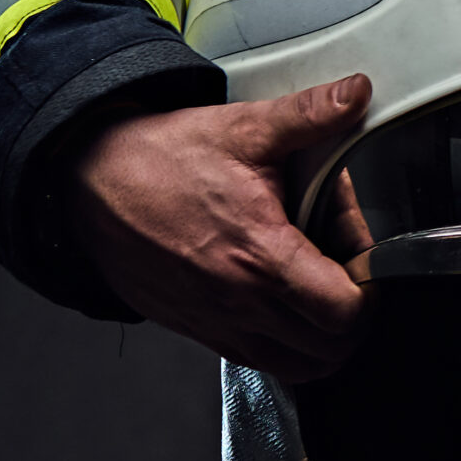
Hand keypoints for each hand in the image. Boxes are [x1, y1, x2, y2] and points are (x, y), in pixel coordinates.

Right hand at [67, 75, 374, 381]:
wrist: (89, 180)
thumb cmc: (160, 158)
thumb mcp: (244, 128)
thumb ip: (310, 115)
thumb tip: (356, 93)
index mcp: (261, 256)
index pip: (346, 311)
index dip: (371, 286)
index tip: (366, 256)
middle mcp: (239, 302)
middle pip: (331, 348)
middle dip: (355, 313)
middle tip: (350, 271)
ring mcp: (215, 322)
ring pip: (296, 366)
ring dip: (321, 338)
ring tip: (321, 291)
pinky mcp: (193, 328)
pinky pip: (255, 359)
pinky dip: (282, 344)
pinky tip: (281, 300)